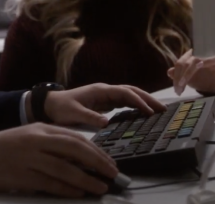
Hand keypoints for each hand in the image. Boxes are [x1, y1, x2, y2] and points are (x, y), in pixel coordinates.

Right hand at [0, 123, 117, 196]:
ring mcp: (29, 158)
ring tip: (101, 187)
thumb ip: (51, 143)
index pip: (75, 138)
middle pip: (75, 150)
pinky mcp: (22, 176)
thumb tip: (81, 158)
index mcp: (40, 129)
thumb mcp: (28, 137)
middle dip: (98, 163)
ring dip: (87, 180)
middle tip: (113, 174)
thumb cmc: (2, 148)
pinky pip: (51, 183)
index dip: (97, 151)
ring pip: (66, 169)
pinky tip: (79, 193)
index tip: (110, 161)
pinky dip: (67, 189)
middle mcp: (36, 141)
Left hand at [41, 83, 166, 127]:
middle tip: (163, 109)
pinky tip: (143, 114)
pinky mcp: (104, 102)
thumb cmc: (61, 108)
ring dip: (144, 101)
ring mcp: (105, 96)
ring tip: (158, 111)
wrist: (50, 104)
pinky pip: (124, 102)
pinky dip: (135, 106)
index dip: (138, 101)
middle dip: (147, 99)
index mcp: (100, 91)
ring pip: (129, 96)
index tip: (149, 111)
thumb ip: (89, 117)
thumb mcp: (74, 114)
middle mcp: (105, 91)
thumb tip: (106, 123)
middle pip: (131, 91)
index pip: (124, 93)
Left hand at [167, 49, 214, 94]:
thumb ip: (180, 76)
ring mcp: (207, 57)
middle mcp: (197, 56)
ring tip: (184, 86)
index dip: (176, 75)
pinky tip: (198, 67)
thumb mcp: (191, 80)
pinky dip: (202, 62)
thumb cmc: (206, 80)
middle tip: (178, 90)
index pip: (179, 63)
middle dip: (179, 76)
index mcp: (189, 59)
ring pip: (193, 61)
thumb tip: (169, 72)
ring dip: (187, 74)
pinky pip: (209, 60)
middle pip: (184, 62)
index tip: (176, 88)